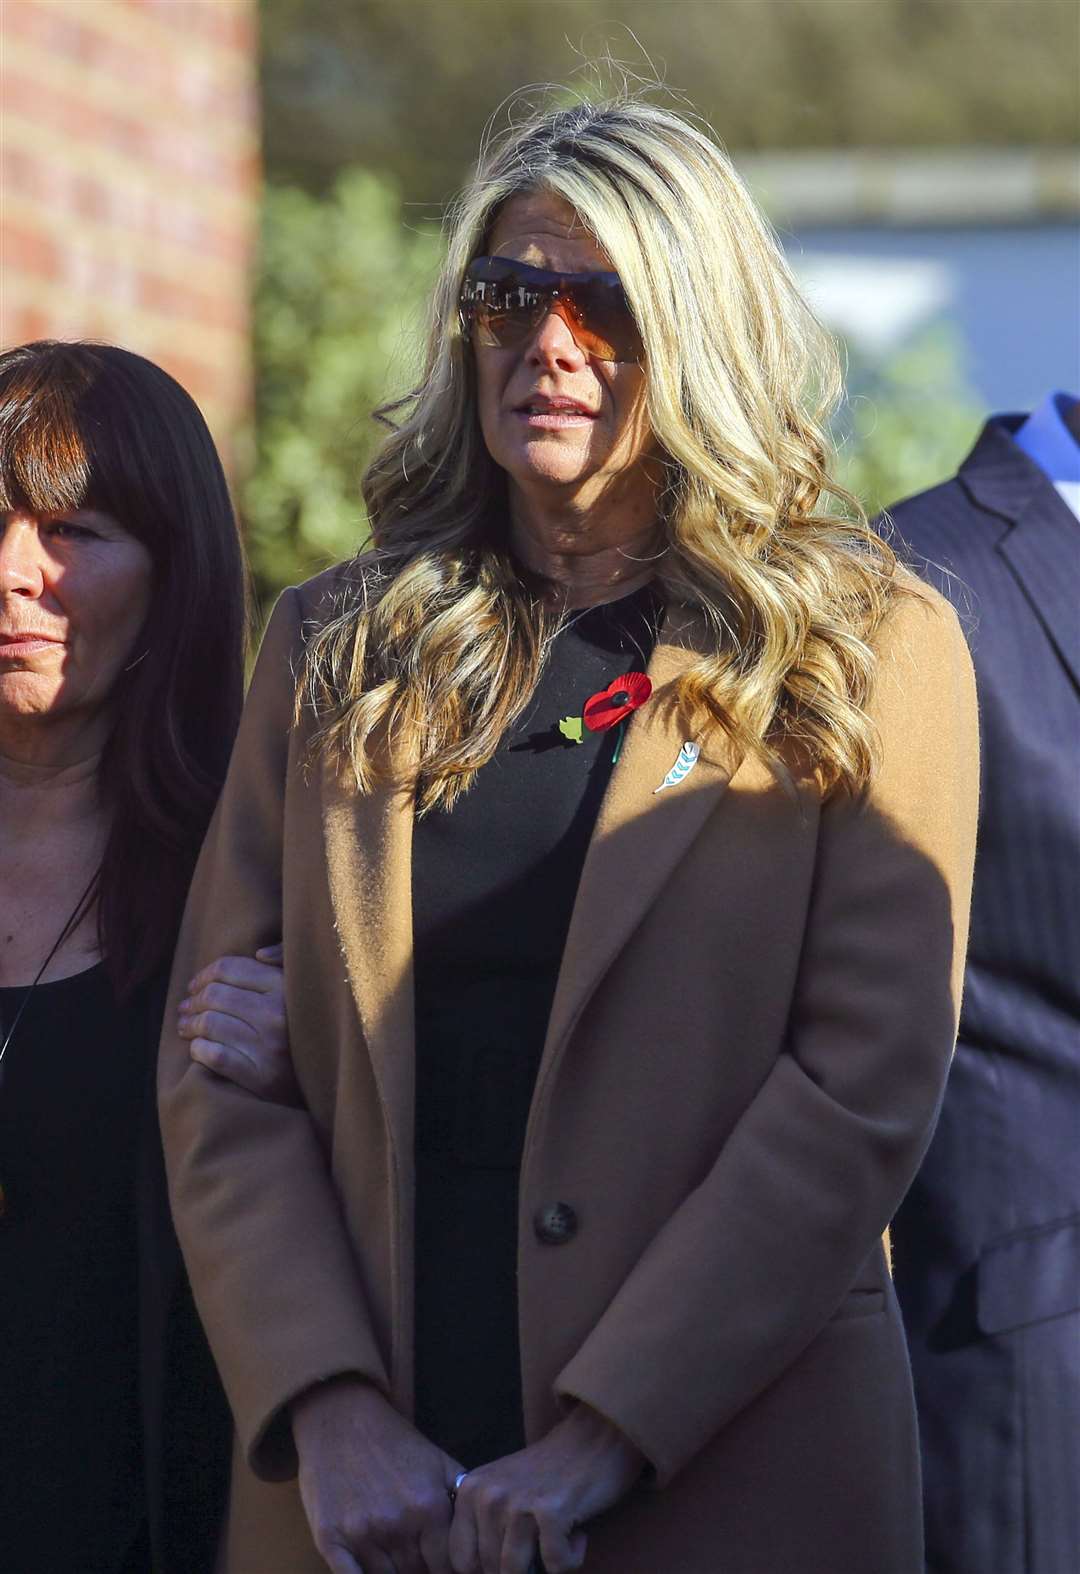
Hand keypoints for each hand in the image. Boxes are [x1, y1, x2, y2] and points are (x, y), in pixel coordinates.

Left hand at [177, 943, 299, 1103]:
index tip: (195, 985)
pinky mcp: (262, 1078)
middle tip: (185, 1008)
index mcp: (286, 987)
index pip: (229, 968)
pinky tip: (198, 1048)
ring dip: (189, 1025)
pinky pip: (214, 1055)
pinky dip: (198, 1050)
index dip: (204, 975)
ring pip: (210, 1024)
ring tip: (185, 1028)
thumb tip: (260, 954)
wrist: (320, 1085)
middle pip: (214, 996)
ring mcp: (271, 1048)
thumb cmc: (303, 1029)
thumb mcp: (304, 989)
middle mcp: (280, 1014)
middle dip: (193, 1001)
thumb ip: (284, 964)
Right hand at [292, 1377, 462, 1573]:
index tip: (442, 1562)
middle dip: (420, 1568)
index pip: (448, 1565)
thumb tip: (484, 1533)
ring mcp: (362, 1533)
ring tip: (394, 1551)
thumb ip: (463, 1500)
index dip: (448, 1568)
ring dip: (391, 1572)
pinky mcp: (330, 1538)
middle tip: (417, 1554)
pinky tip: (369, 1568)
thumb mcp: (438, 1462)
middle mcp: (397, 1524)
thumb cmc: (394, 1443)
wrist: (342, 1419)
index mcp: (430, 1508)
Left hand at [448, 1404, 644, 1573]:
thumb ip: (483, 1525)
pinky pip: (556, 1565)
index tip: (518, 1555)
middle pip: (490, 1570)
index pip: (461, 1560)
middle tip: (543, 1543)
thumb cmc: (550, 1472)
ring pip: (515, 1572)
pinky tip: (578, 1535)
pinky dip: (571, 1560)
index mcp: (470, 1491)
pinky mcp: (551, 1512)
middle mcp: (488, 1496)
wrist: (594, 1437)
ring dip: (545, 1567)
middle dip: (521, 1569)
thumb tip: (480, 1573)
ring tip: (559, 1539)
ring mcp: (518, 1503)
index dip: (488, 1570)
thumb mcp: (502, 1490)